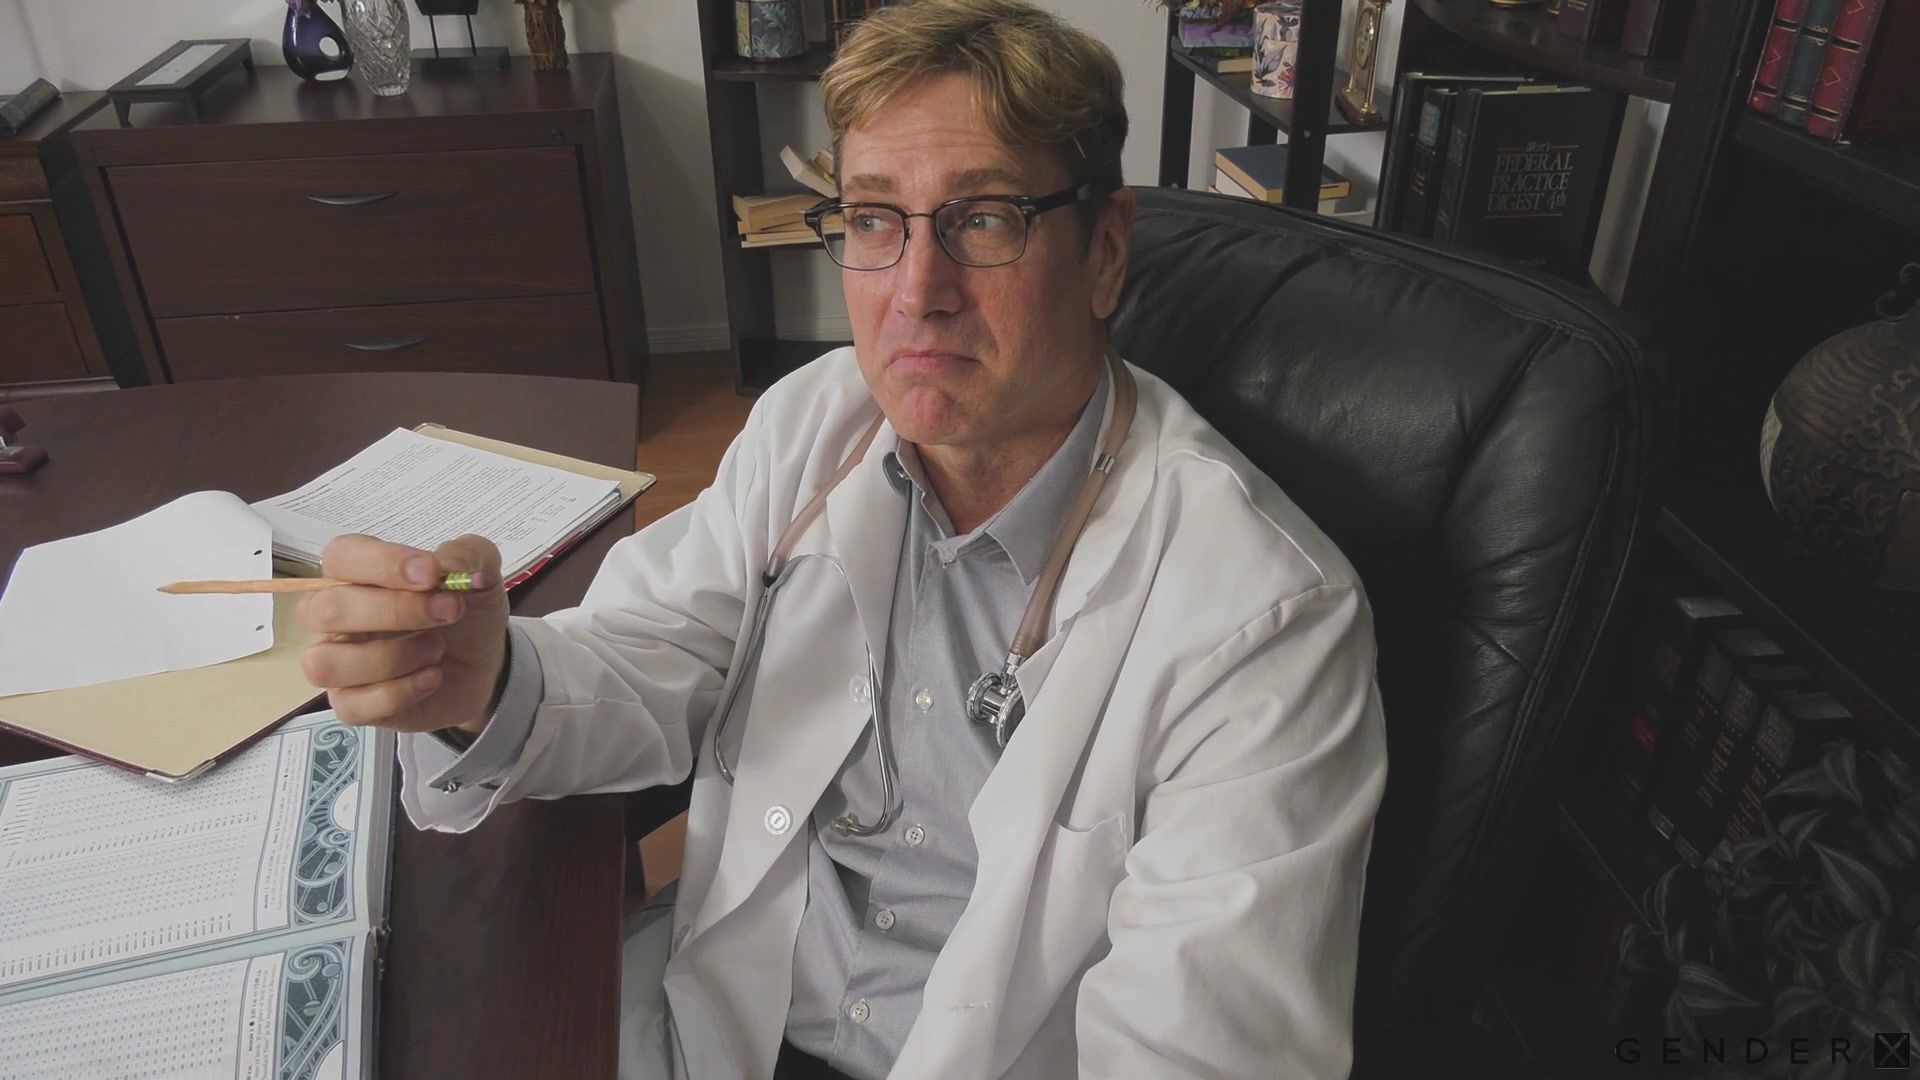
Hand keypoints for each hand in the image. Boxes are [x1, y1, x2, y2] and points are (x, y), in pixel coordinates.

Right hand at [296, 534, 508, 734]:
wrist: (482, 663)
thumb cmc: (464, 612)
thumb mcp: (480, 574)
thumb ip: (469, 555)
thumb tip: (447, 563)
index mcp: (356, 574)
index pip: (341, 557)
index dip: (382, 563)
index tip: (431, 573)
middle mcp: (334, 617)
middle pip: (327, 610)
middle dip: (394, 611)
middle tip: (448, 611)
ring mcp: (336, 662)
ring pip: (327, 664)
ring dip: (392, 657)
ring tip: (436, 648)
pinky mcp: (351, 704)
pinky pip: (353, 705)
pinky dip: (401, 693)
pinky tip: (432, 678)